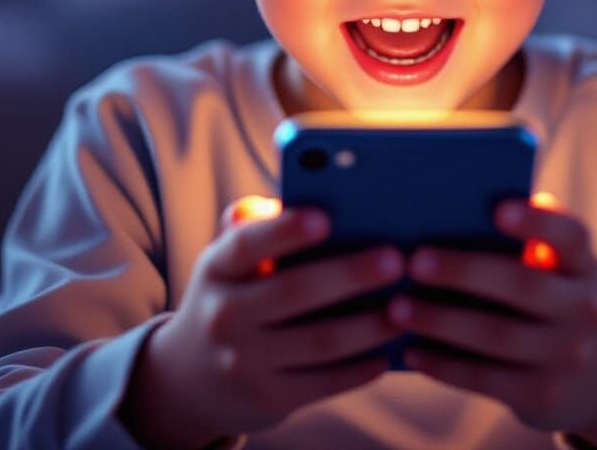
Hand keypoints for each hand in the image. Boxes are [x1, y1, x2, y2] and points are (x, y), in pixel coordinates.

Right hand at [118, 195, 404, 449]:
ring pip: (318, 342)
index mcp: (217, 267)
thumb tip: (311, 195)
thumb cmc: (234, 293)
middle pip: (293, 292)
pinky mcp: (265, 401)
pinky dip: (359, 369)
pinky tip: (389, 351)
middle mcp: (224, 315)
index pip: (248, 244)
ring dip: (368, 324)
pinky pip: (323, 383)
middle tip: (396, 259)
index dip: (285, 230)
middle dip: (349, 275)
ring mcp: (242, 363)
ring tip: (406, 306)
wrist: (190, 377)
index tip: (326, 217)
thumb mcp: (230, 260)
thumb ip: (260, 225)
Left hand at [386, 192, 596, 442]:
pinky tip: (411, 351)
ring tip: (396, 307)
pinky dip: (444, 365)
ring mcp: (569, 357)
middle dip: (464, 272)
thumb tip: (454, 211)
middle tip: (414, 260)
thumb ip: (527, 240)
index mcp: (583, 264)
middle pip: (523, 285)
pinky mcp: (544, 397)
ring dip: (441, 321)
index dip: (537, 221)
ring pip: (497, 336)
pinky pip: (486, 379)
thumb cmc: (556, 298)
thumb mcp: (560, 268)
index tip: (496, 209)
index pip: (570, 235)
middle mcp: (585, 309)